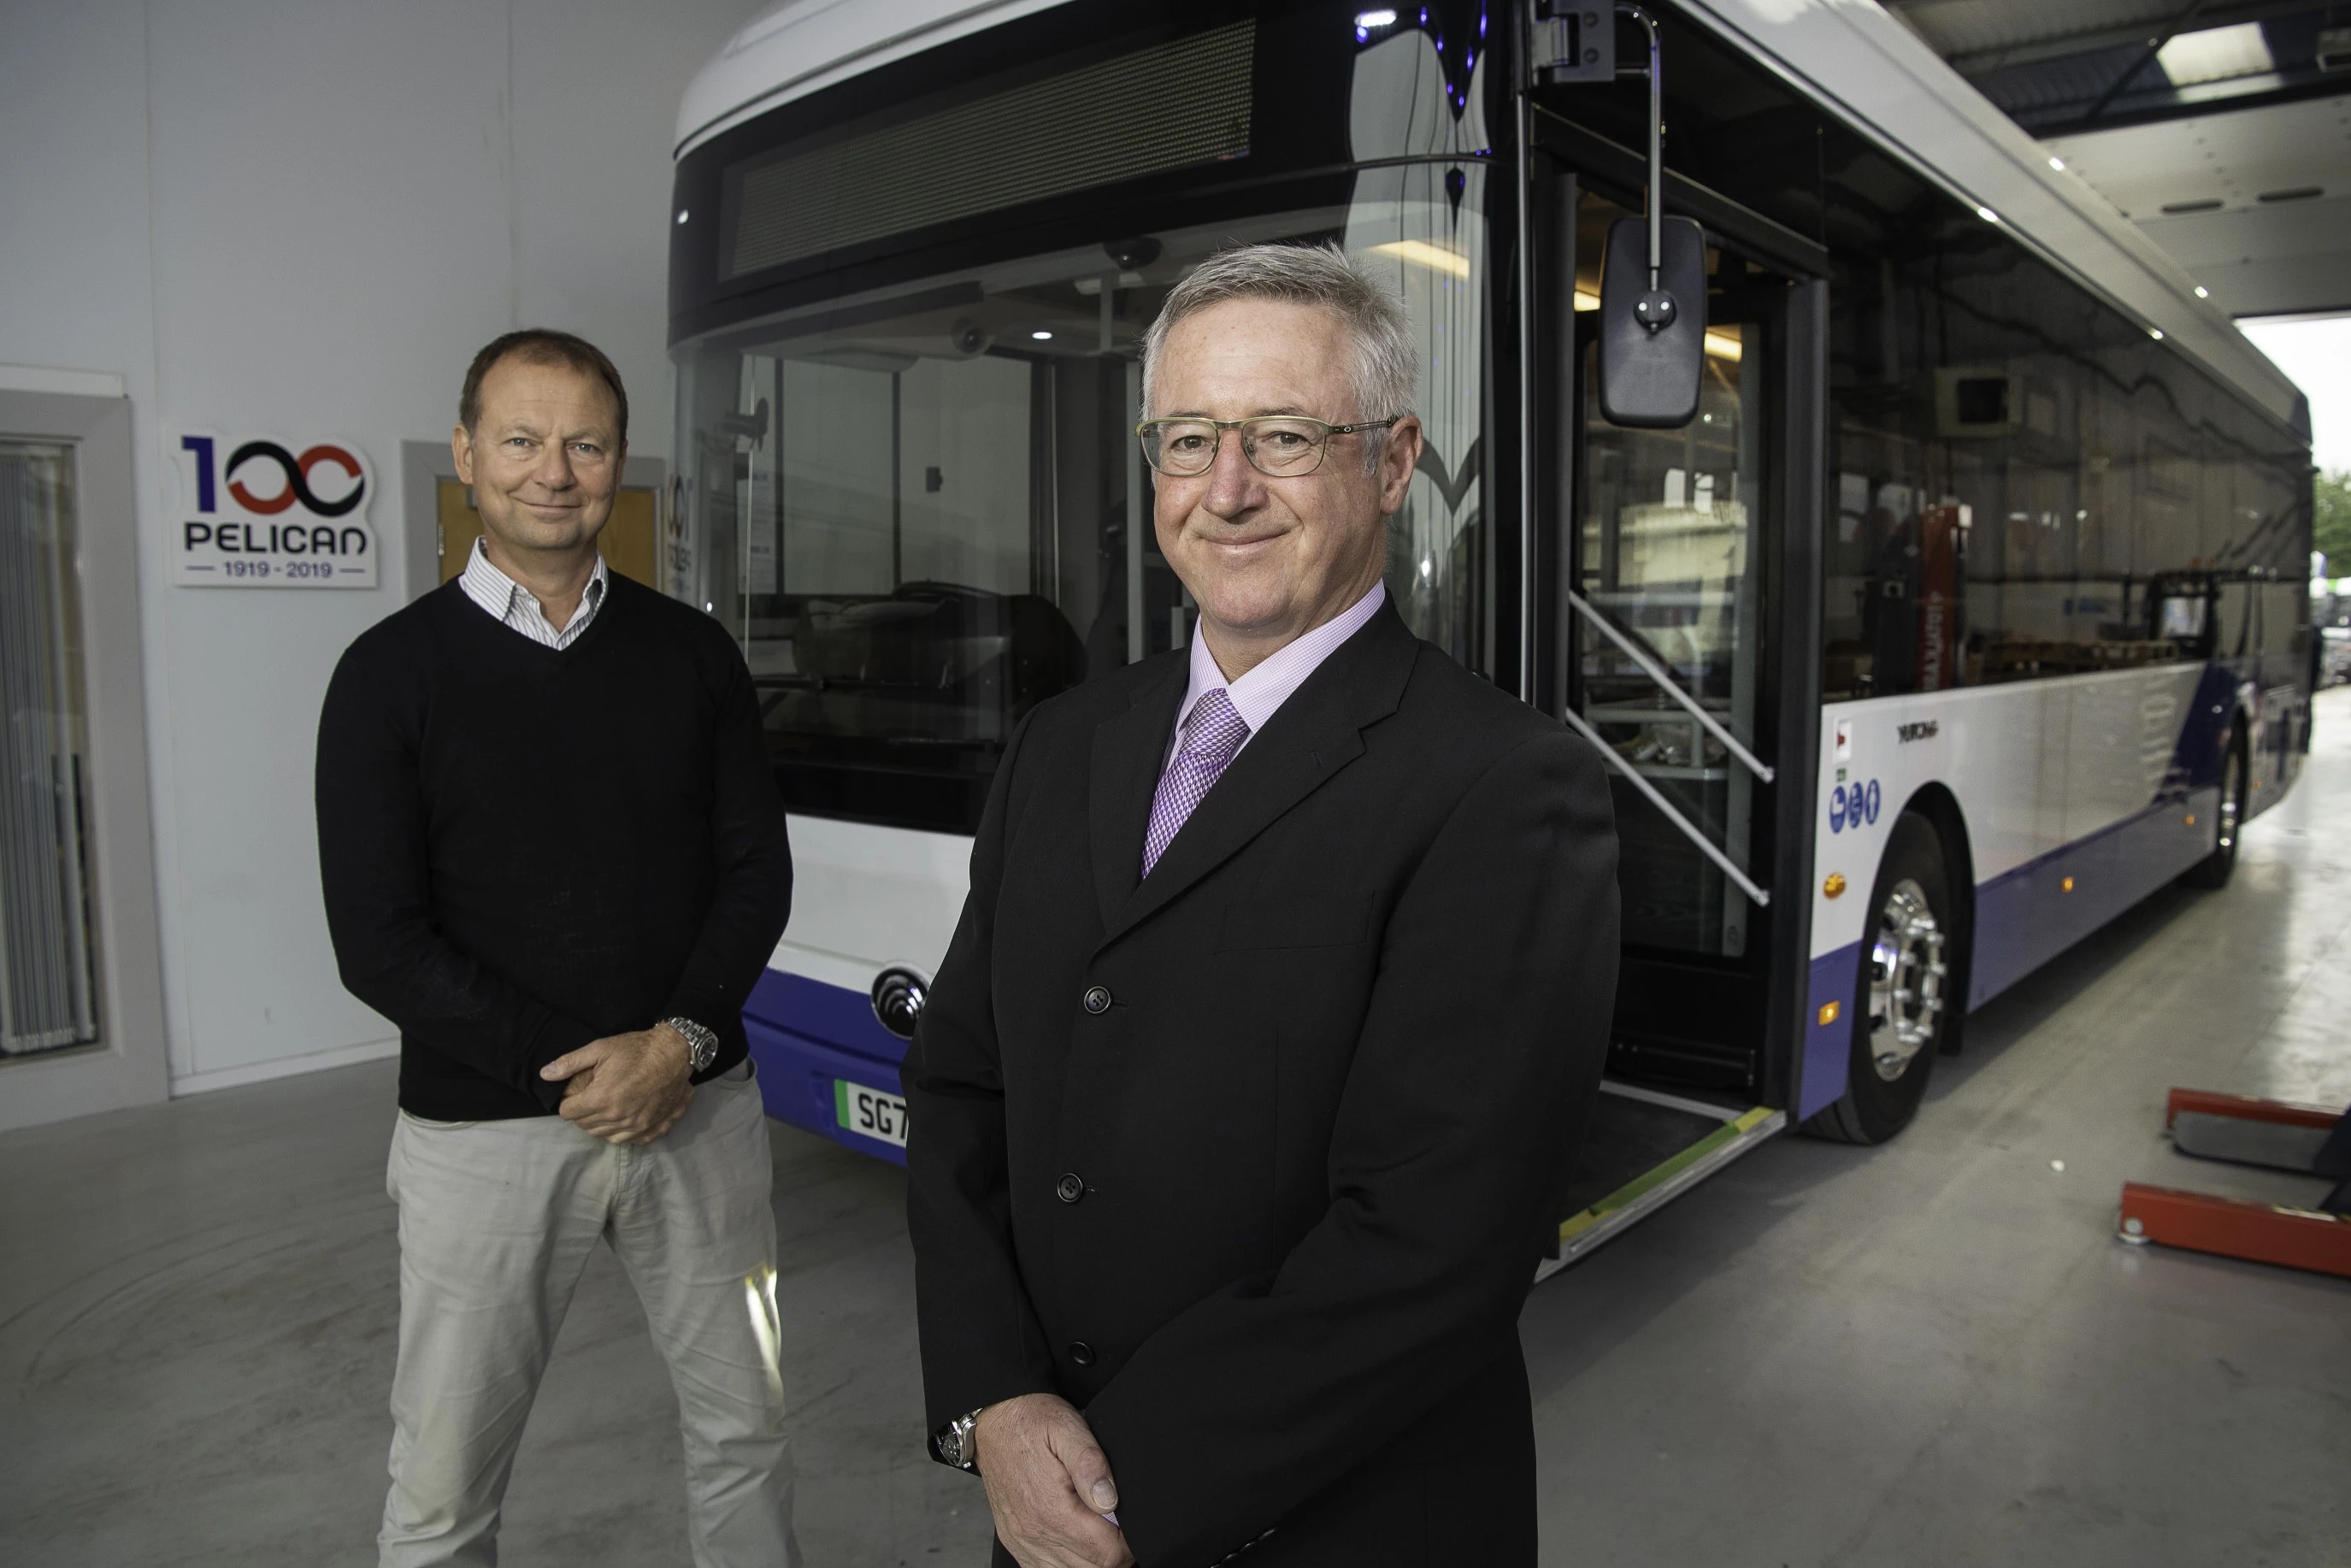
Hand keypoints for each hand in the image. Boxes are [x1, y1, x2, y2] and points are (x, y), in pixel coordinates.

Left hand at [540, 1025, 695, 1144]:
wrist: (675, 1053)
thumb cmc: (637, 1049)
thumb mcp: (600, 1048)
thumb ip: (570, 1063)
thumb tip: (544, 1074)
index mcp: (602, 1098)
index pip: (568, 1113)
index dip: (568, 1102)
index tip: (575, 1095)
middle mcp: (618, 1117)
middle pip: (584, 1126)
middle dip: (582, 1113)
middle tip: (589, 1098)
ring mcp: (636, 1126)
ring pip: (603, 1135)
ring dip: (599, 1124)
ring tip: (605, 1107)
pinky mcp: (652, 1129)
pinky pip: (626, 1141)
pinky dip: (619, 1132)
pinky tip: (622, 1118)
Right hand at [973, 1394, 1132, 1567]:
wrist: (994, 1420)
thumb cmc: (1031, 1421)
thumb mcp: (1067, 1427)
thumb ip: (1091, 1465)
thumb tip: (1110, 1500)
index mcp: (1051, 1508)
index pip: (1106, 1553)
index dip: (1127, 1542)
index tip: (1129, 1521)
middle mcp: (1034, 1532)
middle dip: (1113, 1551)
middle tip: (1117, 1523)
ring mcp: (1022, 1541)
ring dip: (1091, 1557)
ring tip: (1097, 1528)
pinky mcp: (1015, 1542)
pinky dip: (1067, 1561)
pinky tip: (1074, 1538)